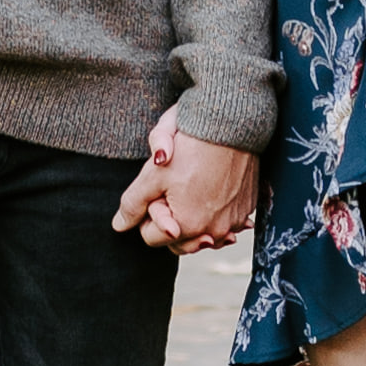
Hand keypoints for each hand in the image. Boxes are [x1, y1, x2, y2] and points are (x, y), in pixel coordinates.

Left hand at [113, 115, 259, 250]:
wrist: (232, 124)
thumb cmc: (190, 146)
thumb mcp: (153, 174)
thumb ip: (133, 204)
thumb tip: (118, 226)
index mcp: (186, 227)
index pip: (151, 237)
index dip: (148, 213)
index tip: (155, 190)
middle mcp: (213, 231)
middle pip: (178, 241)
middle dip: (169, 221)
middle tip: (170, 189)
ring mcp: (233, 222)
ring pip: (202, 233)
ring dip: (193, 219)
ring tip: (190, 189)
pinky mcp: (247, 209)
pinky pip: (225, 221)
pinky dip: (216, 212)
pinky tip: (211, 190)